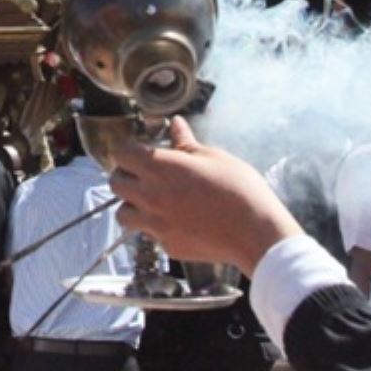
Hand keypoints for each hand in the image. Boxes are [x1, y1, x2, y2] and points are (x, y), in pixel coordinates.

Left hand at [108, 117, 301, 276]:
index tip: (139, 149)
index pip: (121, 153)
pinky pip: (148, 234)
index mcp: (160, 168)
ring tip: (152, 200)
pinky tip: (175, 221)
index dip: (128, 149)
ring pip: (123, 213)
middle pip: (115, 182)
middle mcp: (150, 196)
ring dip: (132, 204)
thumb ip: (186, 143)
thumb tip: (175, 124)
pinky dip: (154, 227)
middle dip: (125, 174)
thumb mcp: (214, 157)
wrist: (255, 233)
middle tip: (144, 173)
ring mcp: (156, 225)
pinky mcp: (167, 246)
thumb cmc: (239, 189)